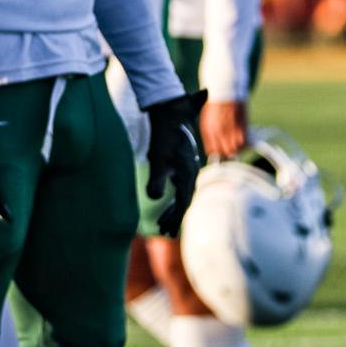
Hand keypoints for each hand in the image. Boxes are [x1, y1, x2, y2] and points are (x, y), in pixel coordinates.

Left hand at [144, 90, 204, 237]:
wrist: (171, 114)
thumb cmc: (163, 135)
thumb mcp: (156, 157)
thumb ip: (156, 178)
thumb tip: (153, 198)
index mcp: (188, 172)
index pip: (183, 201)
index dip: (176, 217)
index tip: (168, 230)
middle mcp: (191, 172)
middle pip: (185, 201)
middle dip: (175, 217)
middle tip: (165, 232)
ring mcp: (188, 170)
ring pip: (183, 196)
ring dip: (173, 211)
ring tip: (162, 226)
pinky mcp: (182, 167)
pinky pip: (180, 189)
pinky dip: (173, 200)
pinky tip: (164, 207)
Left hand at [200, 98, 248, 158]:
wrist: (225, 90)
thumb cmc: (214, 105)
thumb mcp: (206, 120)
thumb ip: (209, 135)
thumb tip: (213, 149)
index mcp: (208, 130)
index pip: (213, 151)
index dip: (217, 153)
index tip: (220, 153)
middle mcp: (220, 131)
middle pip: (226, 152)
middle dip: (227, 153)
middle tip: (229, 150)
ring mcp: (231, 128)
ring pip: (236, 148)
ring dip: (237, 148)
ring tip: (236, 144)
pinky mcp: (242, 124)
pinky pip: (244, 141)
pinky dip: (244, 143)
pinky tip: (241, 139)